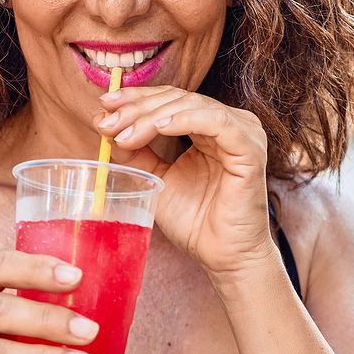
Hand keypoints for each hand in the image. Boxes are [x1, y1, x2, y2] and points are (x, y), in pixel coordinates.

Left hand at [94, 86, 280, 282]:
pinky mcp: (250, 149)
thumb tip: (106, 125)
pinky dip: (185, 120)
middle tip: (107, 122)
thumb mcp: (156, 179)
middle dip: (138, 107)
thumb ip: (137, 152)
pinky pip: (217, 123)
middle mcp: (228, 124)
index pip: (170, 99)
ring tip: (125, 134)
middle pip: (178, 98)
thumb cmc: (195, 221)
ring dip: (153, 116)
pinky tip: (159, 128)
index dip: (136, 98)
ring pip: (193, 106)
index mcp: (208, 126)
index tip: (104, 104)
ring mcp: (243, 133)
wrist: (222, 256)